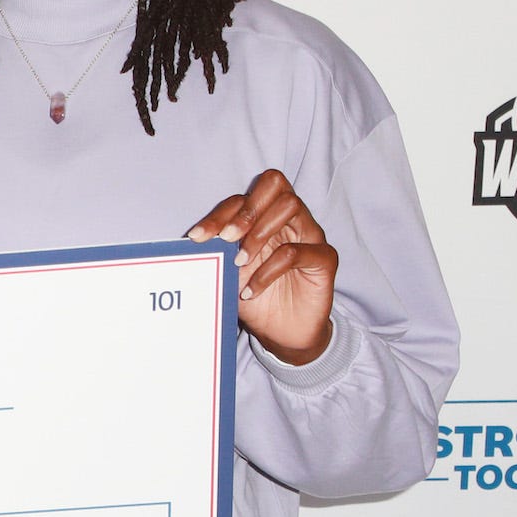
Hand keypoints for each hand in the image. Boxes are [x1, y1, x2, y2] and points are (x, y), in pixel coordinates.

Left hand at [187, 170, 337, 365]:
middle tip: (227, 239)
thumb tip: (192, 238)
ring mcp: (310, 234)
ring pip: (291, 206)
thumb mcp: (228, 270)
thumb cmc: (254, 294)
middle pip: (275, 184)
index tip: (197, 237)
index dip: (220, 213)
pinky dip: (268, 270)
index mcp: (265, 216)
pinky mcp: (324, 257)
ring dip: (259, 234)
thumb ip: (217, 250)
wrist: (281, 332)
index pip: (244, 197)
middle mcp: (290, 219)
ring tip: (240, 262)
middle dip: (246, 211)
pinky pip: (296, 251)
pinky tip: (252, 290)